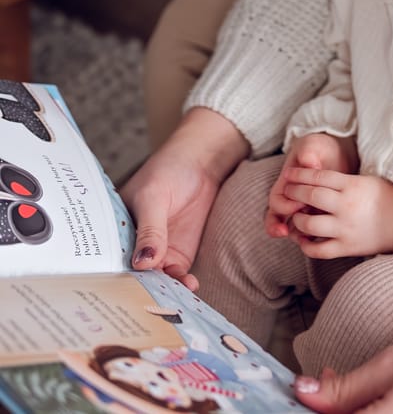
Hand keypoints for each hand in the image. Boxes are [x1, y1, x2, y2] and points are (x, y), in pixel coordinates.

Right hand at [121, 107, 248, 290]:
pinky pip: (176, 277)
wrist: (202, 163)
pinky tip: (188, 290)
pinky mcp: (178, 255)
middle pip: (131, 277)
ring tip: (172, 302)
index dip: (111, 281)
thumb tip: (143, 263)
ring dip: (162, 293)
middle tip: (145, 311)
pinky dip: (181, 286)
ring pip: (154, 282)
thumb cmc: (169, 170)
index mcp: (115, 231)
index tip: (117, 300)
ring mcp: (156, 253)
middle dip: (137, 294)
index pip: (108, 262)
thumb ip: (150, 230)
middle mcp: (132, 246)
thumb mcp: (154, 197)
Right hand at [265, 133, 357, 237]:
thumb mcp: (314, 145)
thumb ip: (309, 152)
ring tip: (307, 236)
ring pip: (293, 229)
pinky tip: (324, 236)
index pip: (276, 200)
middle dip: (277, 228)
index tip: (299, 203)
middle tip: (286, 232)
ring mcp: (306, 209)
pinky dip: (314, 236)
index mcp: (287, 183)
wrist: (342, 153)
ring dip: (296, 234)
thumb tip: (310, 163)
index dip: (283, 205)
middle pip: (276, 220)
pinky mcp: (322, 215)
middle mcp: (293, 199)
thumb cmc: (323, 148)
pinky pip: (312, 231)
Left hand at [270, 168, 392, 257]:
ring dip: (298, 219)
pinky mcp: (347, 247)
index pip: (318, 176)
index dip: (300, 174)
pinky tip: (303, 240)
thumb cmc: (386, 198)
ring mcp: (345, 228)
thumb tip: (316, 178)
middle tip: (286, 191)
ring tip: (296, 216)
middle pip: (311, 196)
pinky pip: (319, 250)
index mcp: (352, 186)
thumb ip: (342, 180)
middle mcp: (346, 206)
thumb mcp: (366, 180)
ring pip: (309, 224)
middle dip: (294, 192)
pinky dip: (307, 246)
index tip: (289, 173)